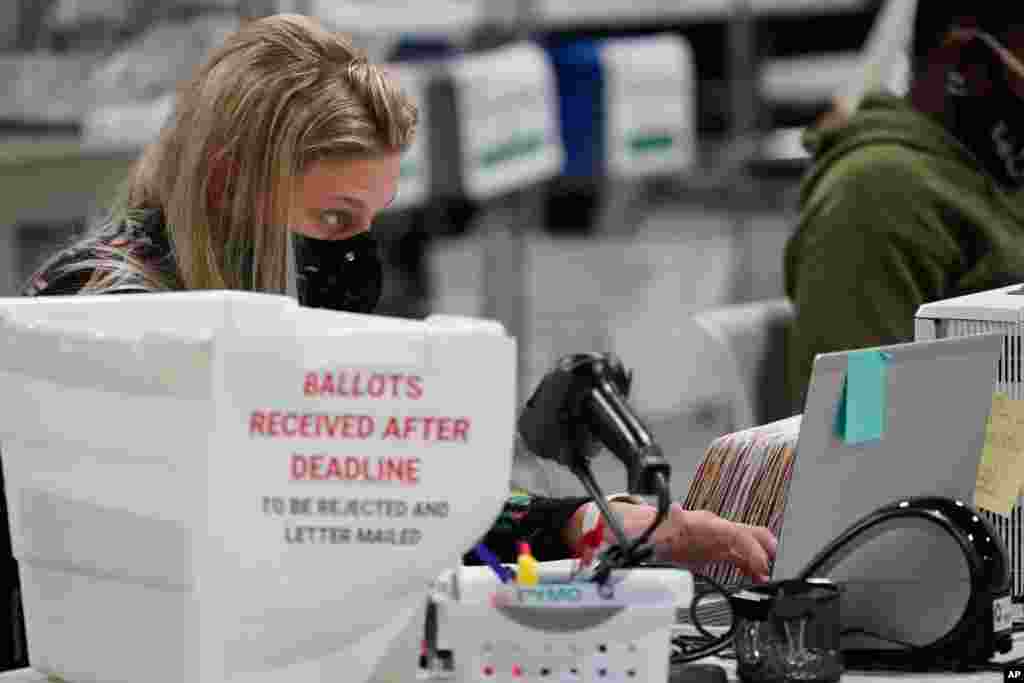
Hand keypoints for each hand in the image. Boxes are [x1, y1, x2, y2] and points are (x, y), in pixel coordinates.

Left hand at [567, 501, 776, 582]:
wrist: (641, 533)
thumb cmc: (649, 530)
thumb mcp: (655, 529)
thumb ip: (667, 521)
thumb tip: (675, 510)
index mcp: (702, 523)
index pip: (734, 532)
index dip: (750, 548)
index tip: (759, 565)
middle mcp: (712, 528)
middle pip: (746, 534)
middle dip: (762, 550)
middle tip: (771, 569)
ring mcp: (714, 539)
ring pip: (744, 546)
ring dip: (757, 561)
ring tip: (765, 578)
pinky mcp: (713, 550)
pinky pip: (736, 556)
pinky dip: (748, 566)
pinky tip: (755, 576)